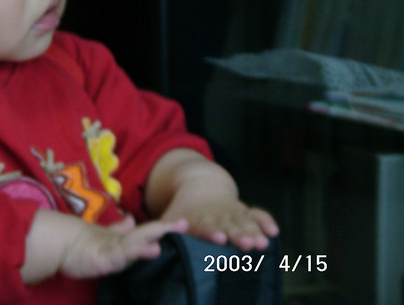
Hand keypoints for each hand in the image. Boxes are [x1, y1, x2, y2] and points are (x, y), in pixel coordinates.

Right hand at [21, 210, 187, 284]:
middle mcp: (120, 241)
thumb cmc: (82, 243)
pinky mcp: (103, 259)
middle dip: (165, 229)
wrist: (58, 244)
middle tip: (185, 223)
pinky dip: (136, 251)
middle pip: (145, 233)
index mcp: (123, 238)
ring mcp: (112, 249)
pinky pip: (121, 256)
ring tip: (170, 232)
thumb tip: (131, 220)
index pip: (147, 231)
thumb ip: (119, 230)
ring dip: (152, 237)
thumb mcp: (105, 238)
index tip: (184, 222)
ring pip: (135, 243)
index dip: (164, 227)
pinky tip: (150, 249)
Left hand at [162, 188, 278, 250]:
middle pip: (229, 226)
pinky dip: (265, 221)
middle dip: (239, 235)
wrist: (199, 184)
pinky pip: (257, 214)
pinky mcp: (244, 212)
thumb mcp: (171, 217)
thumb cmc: (183, 211)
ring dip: (254, 232)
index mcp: (198, 218)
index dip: (211, 232)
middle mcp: (218, 217)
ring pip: (245, 223)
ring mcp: (233, 214)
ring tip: (262, 243)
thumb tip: (153, 241)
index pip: (205, 226)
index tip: (219, 238)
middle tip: (247, 244)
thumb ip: (164, 230)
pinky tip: (274, 231)